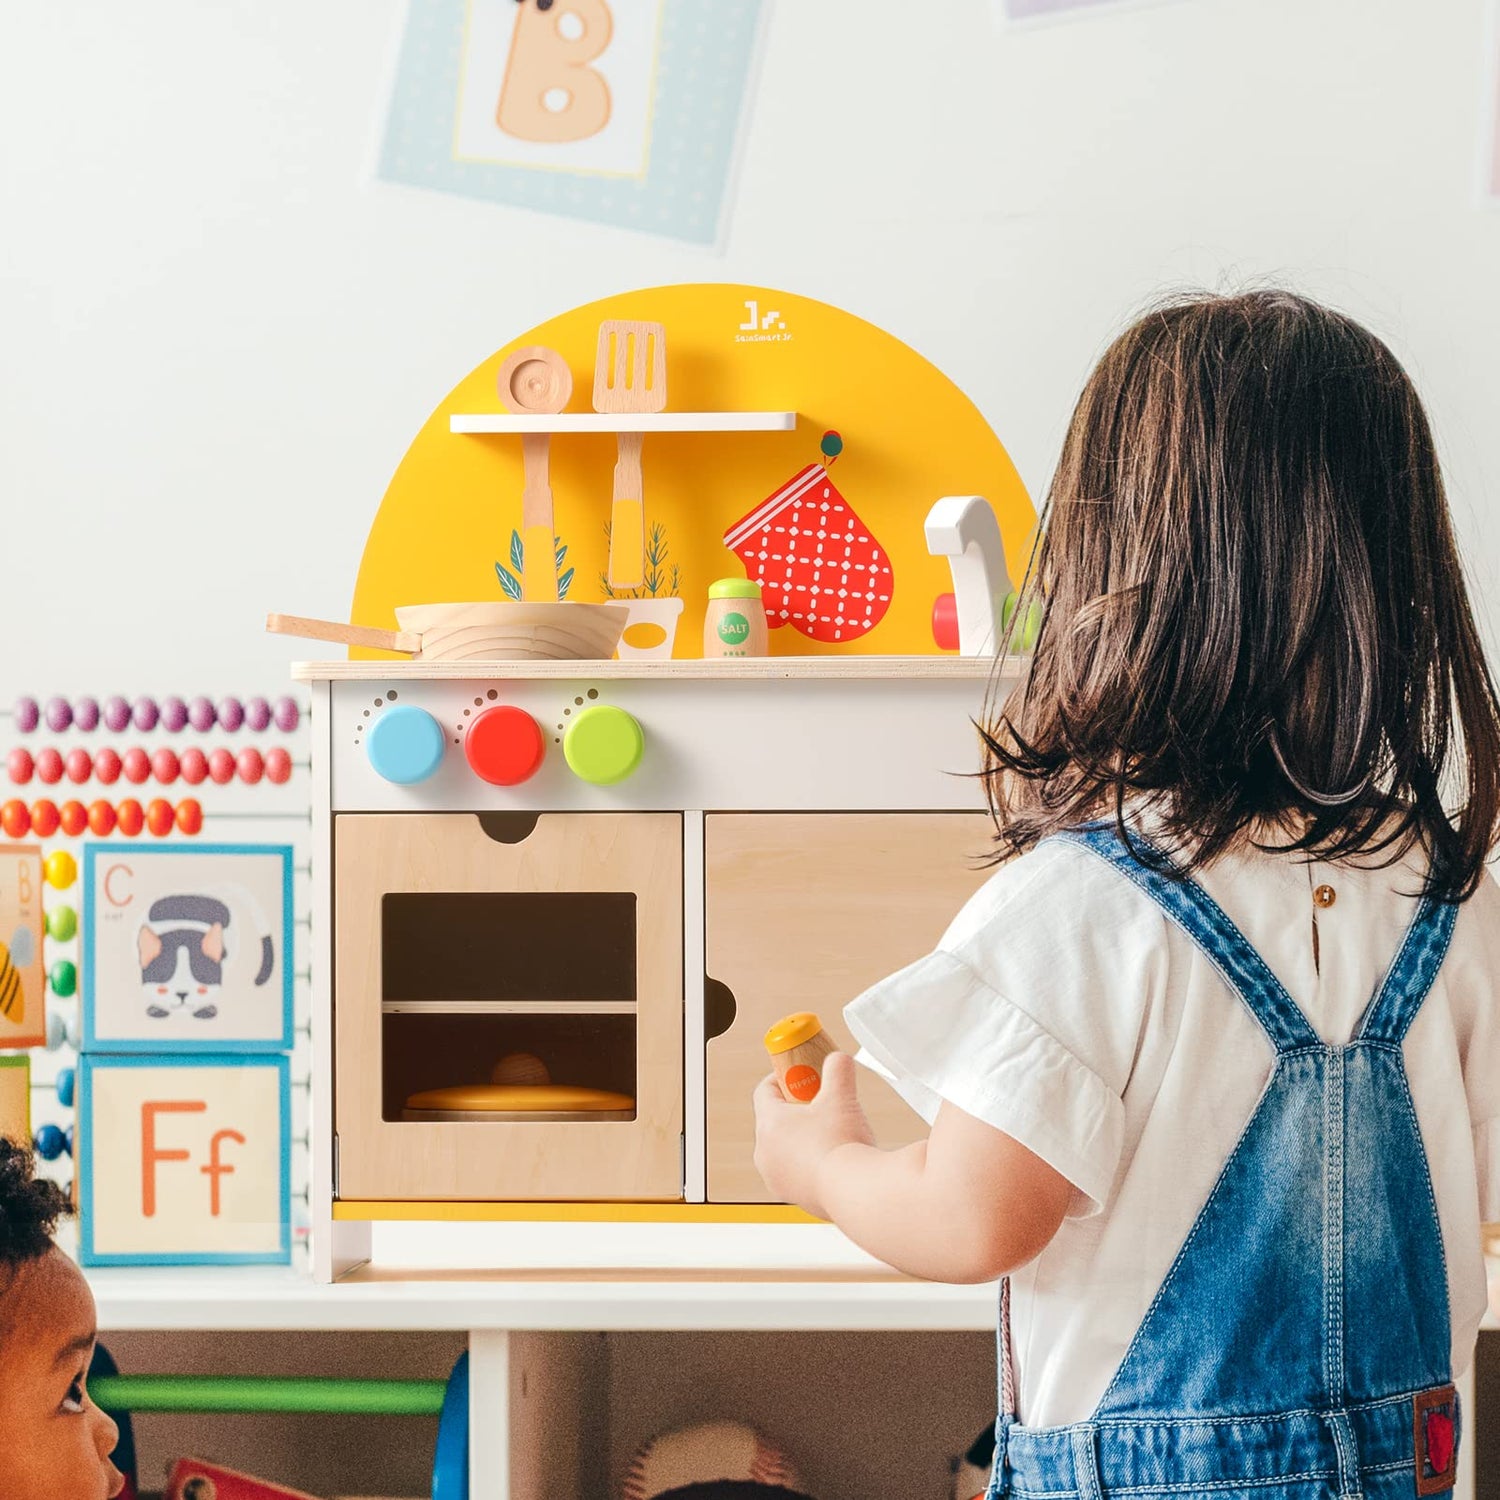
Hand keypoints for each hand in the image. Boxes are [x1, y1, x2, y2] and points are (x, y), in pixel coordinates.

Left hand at [752, 1051, 875, 1218]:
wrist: (855, 1191)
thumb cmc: (842, 1145)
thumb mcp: (841, 1096)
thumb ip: (838, 1069)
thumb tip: (838, 1060)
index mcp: (769, 1124)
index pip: (764, 1091)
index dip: (782, 1078)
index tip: (799, 1075)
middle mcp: (765, 1153)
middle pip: (775, 1120)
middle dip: (798, 1110)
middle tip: (821, 1104)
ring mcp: (776, 1178)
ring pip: (786, 1149)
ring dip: (804, 1139)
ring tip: (832, 1134)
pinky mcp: (793, 1197)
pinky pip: (797, 1173)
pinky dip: (811, 1164)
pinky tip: (835, 1160)